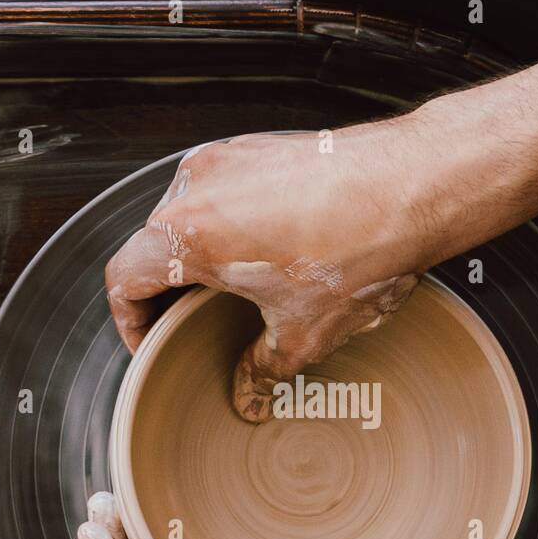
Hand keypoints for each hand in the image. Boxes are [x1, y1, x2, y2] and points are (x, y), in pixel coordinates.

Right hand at [105, 119, 439, 421]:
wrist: (414, 186)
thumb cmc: (360, 248)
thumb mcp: (304, 331)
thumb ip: (263, 367)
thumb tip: (249, 392)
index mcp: (188, 234)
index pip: (123, 278)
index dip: (129, 320)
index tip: (149, 340)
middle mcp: (196, 186)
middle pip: (153, 244)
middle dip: (167, 290)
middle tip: (190, 324)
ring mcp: (227, 158)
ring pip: (188, 214)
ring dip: (199, 254)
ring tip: (236, 289)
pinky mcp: (259, 146)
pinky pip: (224, 191)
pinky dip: (231, 224)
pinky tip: (272, 253)